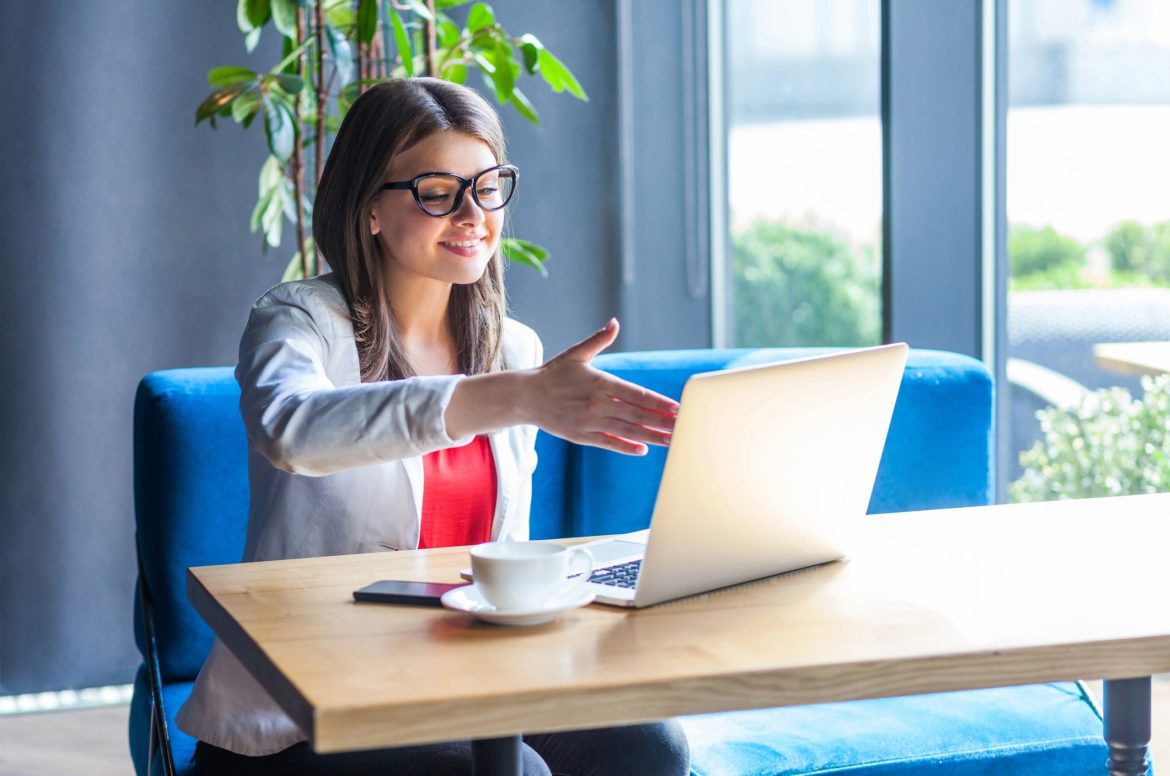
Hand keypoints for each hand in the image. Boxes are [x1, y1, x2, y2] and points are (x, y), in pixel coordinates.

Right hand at [524, 319, 678, 454]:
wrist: (525, 396)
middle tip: (684, 427)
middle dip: (662, 422)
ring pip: (626, 431)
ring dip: (650, 436)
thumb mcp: (576, 354)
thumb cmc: (553, 373)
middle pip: (637, 415)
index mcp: (600, 382)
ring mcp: (589, 422)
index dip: (658, 402)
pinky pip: (608, 443)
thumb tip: (614, 323)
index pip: (636, 394)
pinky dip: (625, 447)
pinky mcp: (581, 436)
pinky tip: (643, 449)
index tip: (677, 407)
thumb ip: (598, 340)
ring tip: (671, 441)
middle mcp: (597, 404)